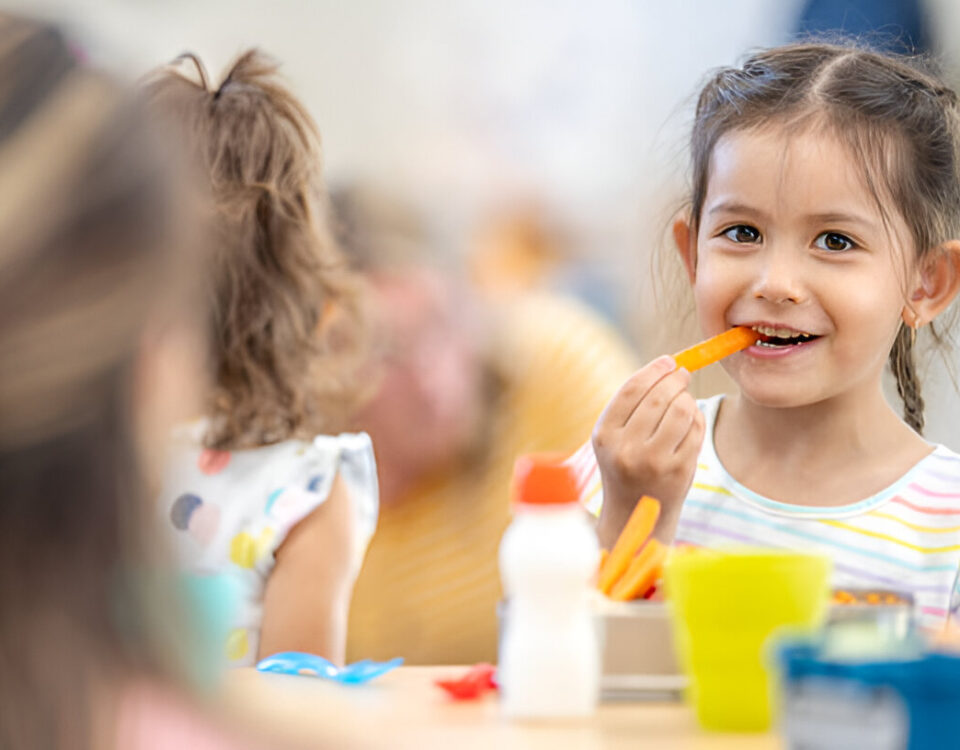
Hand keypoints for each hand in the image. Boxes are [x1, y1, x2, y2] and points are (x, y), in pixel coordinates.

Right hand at [592, 355, 703, 548]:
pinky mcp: (679, 472)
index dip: (654, 370)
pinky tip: (690, 422)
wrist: (635, 512)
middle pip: (658, 397)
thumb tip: (669, 365)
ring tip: (684, 400)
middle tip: (683, 375)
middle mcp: (626, 450)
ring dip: (687, 398)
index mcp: (604, 435)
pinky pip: (695, 430)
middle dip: (675, 379)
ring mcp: (654, 463)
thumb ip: (633, 403)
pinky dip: (697, 419)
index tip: (669, 362)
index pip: (632, 390)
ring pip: (681, 410)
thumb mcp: (615, 436)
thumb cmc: (626, 464)